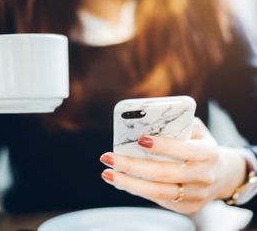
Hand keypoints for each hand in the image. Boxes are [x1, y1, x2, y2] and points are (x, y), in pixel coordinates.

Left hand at [100, 118, 245, 214]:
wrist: (221, 173)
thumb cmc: (200, 145)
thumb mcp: (196, 130)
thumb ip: (178, 124)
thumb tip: (146, 121)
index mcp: (208, 153)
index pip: (184, 149)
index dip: (162, 146)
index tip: (139, 140)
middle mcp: (204, 176)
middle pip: (164, 173)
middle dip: (132, 165)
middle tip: (109, 157)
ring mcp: (197, 195)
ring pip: (158, 192)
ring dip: (128, 183)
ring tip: (108, 174)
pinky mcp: (188, 207)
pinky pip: (159, 200)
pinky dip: (137, 190)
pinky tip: (122, 181)